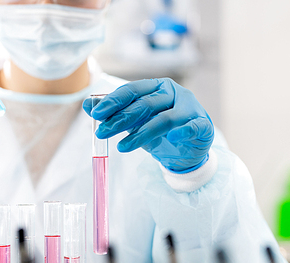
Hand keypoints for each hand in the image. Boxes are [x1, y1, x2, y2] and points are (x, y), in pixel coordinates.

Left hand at [83, 78, 213, 172]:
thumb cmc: (159, 130)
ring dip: (141, 134)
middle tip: (101, 132)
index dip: (113, 101)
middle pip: (145, 104)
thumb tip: (87, 104)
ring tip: (121, 147)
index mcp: (156, 87)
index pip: (132, 90)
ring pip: (164, 119)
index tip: (95, 114)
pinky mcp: (202, 125)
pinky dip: (183, 131)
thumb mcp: (134, 122)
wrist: (187, 148)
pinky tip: (173, 138)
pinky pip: (192, 127)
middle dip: (120, 119)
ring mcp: (190, 108)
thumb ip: (113, 112)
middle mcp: (174, 93)